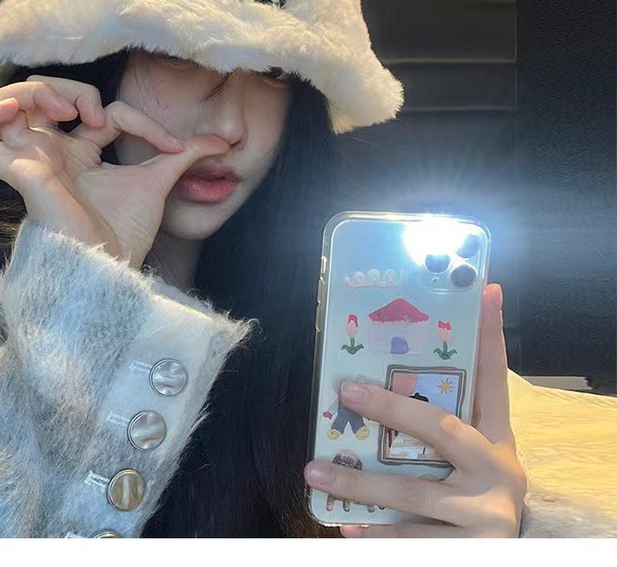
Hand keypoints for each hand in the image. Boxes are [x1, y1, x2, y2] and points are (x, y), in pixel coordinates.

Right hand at [0, 74, 230, 268]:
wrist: (113, 267)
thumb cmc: (128, 233)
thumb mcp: (160, 179)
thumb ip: (185, 155)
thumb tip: (225, 142)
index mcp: (80, 154)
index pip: (99, 112)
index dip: (138, 119)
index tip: (171, 146)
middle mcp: (51, 153)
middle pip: (38, 94)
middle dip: (65, 86)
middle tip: (93, 111)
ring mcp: (31, 160)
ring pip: (3, 104)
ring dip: (31, 91)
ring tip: (63, 108)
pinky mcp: (18, 172)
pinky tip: (20, 111)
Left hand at [304, 284, 526, 536]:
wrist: (512, 564)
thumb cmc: (474, 502)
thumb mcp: (471, 462)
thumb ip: (438, 430)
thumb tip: (372, 384)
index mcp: (498, 442)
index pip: (494, 380)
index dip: (489, 335)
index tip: (484, 289)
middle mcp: (499, 473)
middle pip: (440, 429)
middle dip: (390, 407)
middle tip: (345, 391)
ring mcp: (488, 516)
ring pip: (414, 493)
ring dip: (360, 484)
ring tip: (316, 472)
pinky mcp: (473, 552)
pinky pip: (413, 541)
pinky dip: (376, 536)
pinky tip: (345, 530)